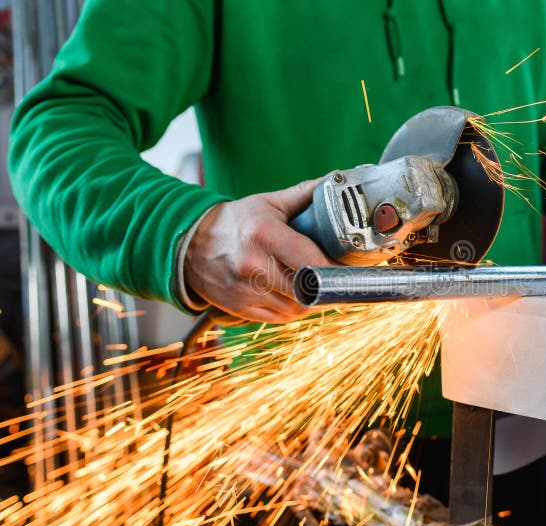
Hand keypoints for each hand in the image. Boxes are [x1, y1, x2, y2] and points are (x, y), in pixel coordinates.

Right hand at [185, 178, 333, 322]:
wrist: (189, 244)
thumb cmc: (234, 222)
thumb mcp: (267, 203)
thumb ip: (302, 194)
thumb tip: (332, 181)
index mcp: (264, 235)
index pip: (310, 260)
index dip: (336, 269)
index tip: (350, 270)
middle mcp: (253, 265)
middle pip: (307, 290)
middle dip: (327, 287)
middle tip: (337, 279)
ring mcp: (245, 290)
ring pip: (296, 308)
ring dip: (312, 301)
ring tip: (315, 286)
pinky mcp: (240, 308)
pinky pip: (280, 318)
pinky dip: (294, 310)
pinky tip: (296, 295)